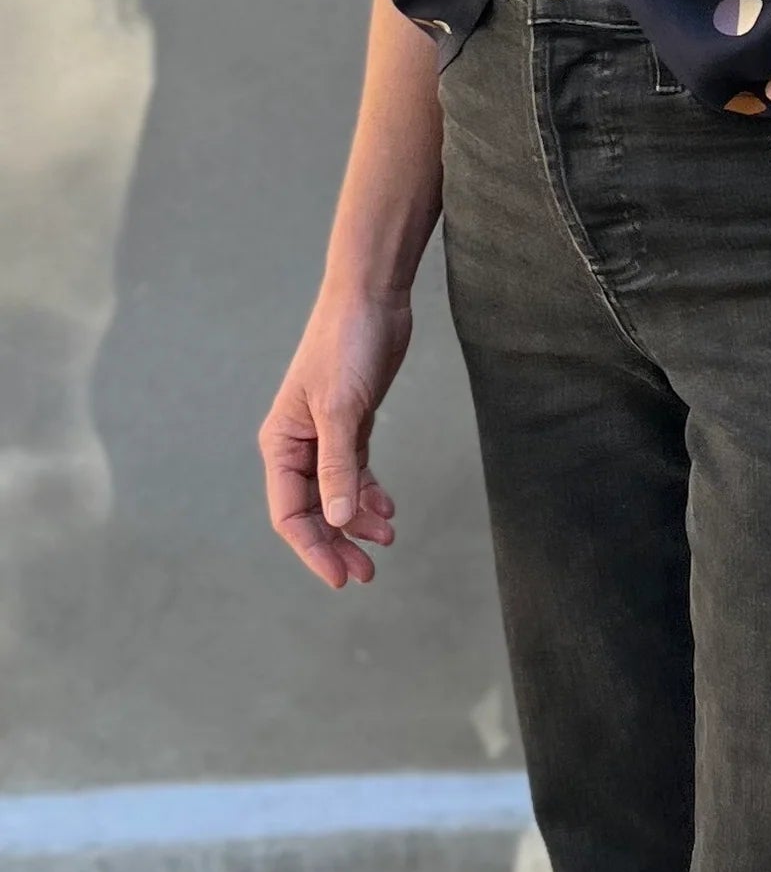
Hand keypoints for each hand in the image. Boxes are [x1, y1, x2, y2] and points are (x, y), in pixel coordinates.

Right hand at [259, 287, 410, 588]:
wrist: (371, 295)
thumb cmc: (346, 344)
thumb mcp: (341, 409)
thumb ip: (339, 466)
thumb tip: (339, 520)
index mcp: (282, 443)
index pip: (290, 514)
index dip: (314, 549)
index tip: (342, 576)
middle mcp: (299, 444)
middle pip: (313, 512)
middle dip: (337, 544)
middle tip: (367, 573)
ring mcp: (327, 435)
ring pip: (337, 495)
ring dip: (358, 521)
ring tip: (387, 540)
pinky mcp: (353, 422)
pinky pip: (356, 471)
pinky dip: (370, 493)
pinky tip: (388, 509)